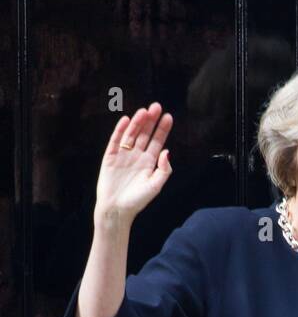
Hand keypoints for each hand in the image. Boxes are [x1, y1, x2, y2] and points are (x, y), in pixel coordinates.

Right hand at [94, 103, 172, 226]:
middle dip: (151, 121)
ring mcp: (123, 154)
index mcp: (149, 162)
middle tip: (156, 106)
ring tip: (144, 111)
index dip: (162, 129)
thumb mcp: (155, 186)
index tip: (168, 117)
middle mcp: (137, 155)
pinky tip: (126, 120)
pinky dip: (120, 130)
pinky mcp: (110, 156)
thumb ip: (164, 170)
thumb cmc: (137, 201)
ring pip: (131, 134)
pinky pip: (115, 140)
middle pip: (145, 134)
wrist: (116, 210)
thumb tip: (167, 151)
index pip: (157, 141)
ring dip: (137, 123)